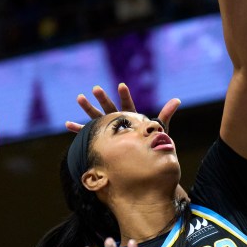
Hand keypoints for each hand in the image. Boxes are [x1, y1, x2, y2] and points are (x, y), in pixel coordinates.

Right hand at [65, 83, 180, 132]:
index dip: (125, 96)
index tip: (121, 85)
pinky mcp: (102, 139)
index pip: (128, 105)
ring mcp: (109, 130)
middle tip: (95, 88)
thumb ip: (166, 114)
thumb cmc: (151, 143)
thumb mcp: (159, 128)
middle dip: (103, 99)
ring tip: (79, 97)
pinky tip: (68, 124)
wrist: (144, 161)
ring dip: (88, 109)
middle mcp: (119, 122)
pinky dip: (79, 129)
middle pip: (110, 109)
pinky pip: (88, 134)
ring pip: (97, 118)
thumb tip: (177, 99)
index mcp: (132, 118)